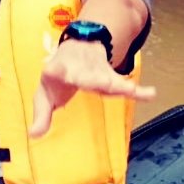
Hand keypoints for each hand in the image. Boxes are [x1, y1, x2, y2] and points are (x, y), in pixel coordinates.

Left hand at [29, 39, 155, 137]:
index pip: (57, 71)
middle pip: (87, 76)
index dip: (58, 71)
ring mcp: (96, 71)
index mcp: (58, 70)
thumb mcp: (44, 95)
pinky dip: (137, 90)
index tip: (54, 70)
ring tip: (131, 91)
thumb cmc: (57, 77)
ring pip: (108, 79)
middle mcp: (79, 67)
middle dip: (93, 79)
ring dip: (119, 85)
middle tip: (102, 84)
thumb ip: (41, 115)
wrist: (77, 47)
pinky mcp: (110, 76)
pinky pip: (124, 84)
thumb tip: (33, 136)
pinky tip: (150, 94)